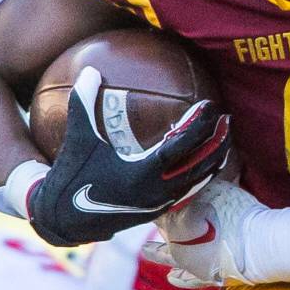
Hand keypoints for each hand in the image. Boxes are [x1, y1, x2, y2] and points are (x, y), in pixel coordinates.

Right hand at [27, 67, 231, 245]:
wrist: (62, 220)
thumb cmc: (72, 176)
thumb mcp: (80, 138)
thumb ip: (85, 102)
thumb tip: (91, 69)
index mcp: (141, 173)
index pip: (181, 146)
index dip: (199, 125)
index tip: (211, 106)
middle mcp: (156, 191)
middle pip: (200, 165)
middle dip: (217, 142)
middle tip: (227, 119)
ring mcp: (160, 204)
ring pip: (198, 181)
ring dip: (214, 159)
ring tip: (225, 137)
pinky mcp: (158, 212)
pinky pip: (189, 191)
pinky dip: (202, 174)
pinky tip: (208, 160)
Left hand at [144, 179, 289, 286]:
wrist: (257, 244)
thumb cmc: (238, 214)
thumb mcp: (220, 189)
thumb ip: (206, 183)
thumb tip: (199, 166)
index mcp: (175, 225)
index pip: (160, 211)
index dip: (158, 202)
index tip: (151, 193)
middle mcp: (177, 246)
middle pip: (163, 233)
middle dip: (158, 224)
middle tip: (150, 215)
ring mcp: (191, 264)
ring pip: (169, 258)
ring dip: (158, 253)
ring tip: (145, 251)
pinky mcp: (206, 277)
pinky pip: (189, 280)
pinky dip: (180, 278)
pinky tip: (173, 278)